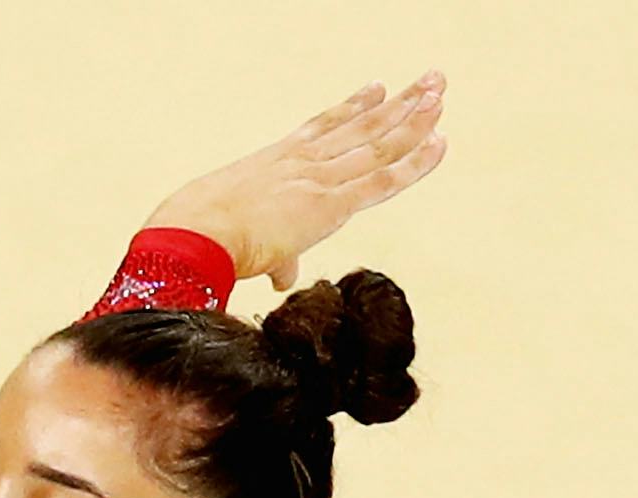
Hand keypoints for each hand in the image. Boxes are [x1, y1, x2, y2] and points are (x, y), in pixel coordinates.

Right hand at [147, 74, 450, 294]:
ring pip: (378, 143)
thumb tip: (283, 276)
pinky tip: (438, 142)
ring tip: (439, 91)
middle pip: (362, 126)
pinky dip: (413, 163)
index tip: (379, 88)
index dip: (355, 107)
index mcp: (280, 161)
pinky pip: (383, 181)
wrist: (198, 232)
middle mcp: (304, 161)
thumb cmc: (208, 234)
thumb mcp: (248, 238)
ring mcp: (319, 178)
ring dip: (414, 118)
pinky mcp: (330, 204)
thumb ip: (277, 257)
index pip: (326, 127)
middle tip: (430, 80)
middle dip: (400, 103)